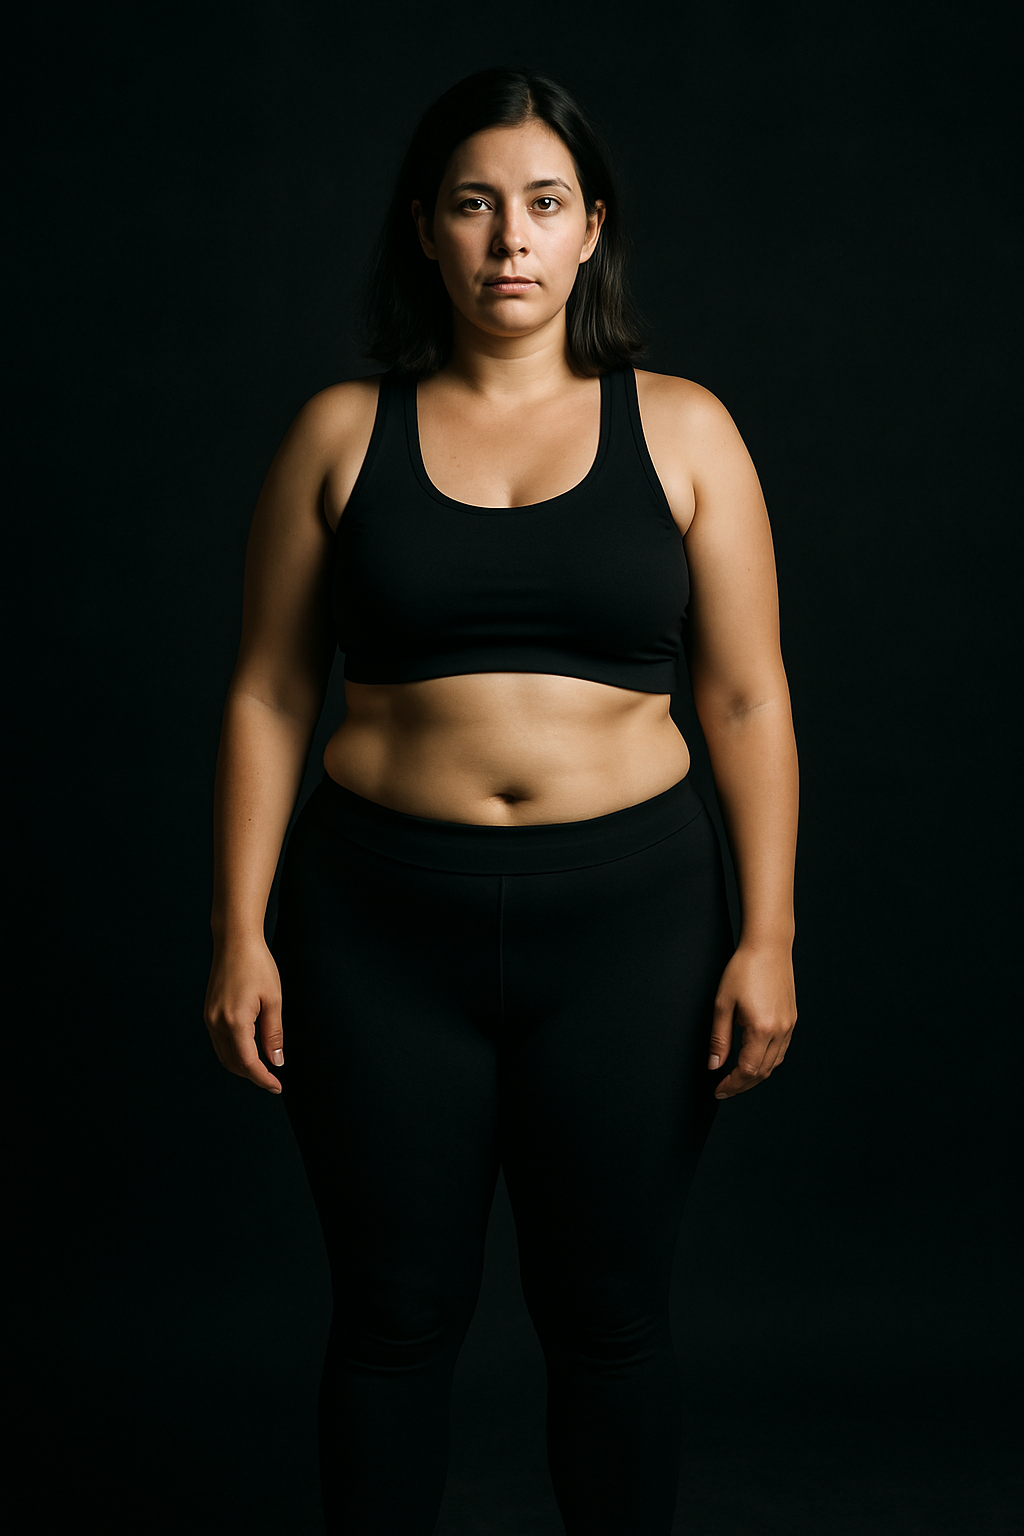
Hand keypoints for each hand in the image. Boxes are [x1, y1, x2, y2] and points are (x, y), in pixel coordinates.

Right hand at [204, 935, 284, 1093]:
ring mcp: (209, 1019)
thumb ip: (273, 1034)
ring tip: (263, 1068)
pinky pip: (219, 1043)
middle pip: (233, 1064)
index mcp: (235, 1021)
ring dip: (242, 1066)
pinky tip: (249, 1050)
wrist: (234, 941)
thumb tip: (276, 1060)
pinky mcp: (208, 1013)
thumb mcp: (274, 999)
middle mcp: (216, 1023)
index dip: (263, 1078)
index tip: (277, 1086)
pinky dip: (234, 1053)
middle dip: (253, 1075)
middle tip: (273, 1079)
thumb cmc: (257, 965)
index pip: (248, 1063)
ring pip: (224, 1056)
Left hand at [708, 942, 795, 1098]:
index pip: (747, 1070)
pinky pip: (781, 1050)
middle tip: (724, 1089)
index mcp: (762, 1028)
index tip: (718, 1090)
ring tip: (737, 1078)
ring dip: (756, 1075)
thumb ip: (719, 1038)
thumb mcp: (723, 1003)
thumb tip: (715, 1065)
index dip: (732, 1084)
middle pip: (763, 1071)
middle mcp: (780, 1031)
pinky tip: (754, 1059)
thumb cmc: (743, 969)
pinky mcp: (792, 1019)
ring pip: (774, 1063)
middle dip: (743, 1084)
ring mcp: (789, 1025)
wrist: (768, 946)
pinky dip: (767, 1061)